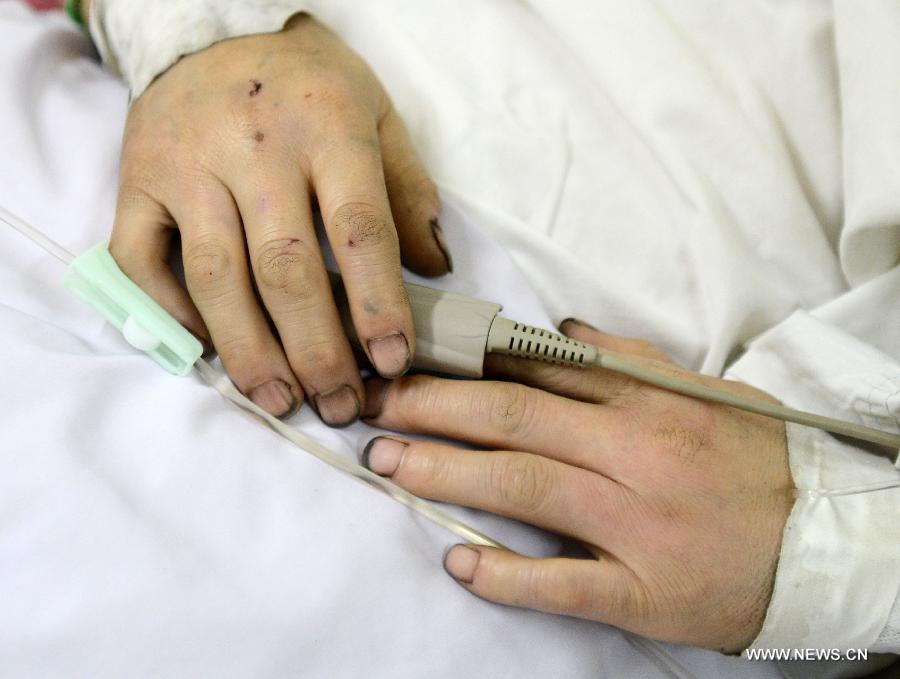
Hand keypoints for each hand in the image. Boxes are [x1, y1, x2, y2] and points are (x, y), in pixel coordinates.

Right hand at [109, 14, 450, 423]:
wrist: (210, 30)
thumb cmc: (307, 84)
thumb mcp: (378, 114)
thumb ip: (409, 190)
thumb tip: (436, 269)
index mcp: (326, 126)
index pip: (358, 229)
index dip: (378, 304)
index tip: (391, 361)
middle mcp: (252, 147)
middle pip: (286, 267)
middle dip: (317, 349)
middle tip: (339, 404)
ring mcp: (186, 165)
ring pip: (216, 276)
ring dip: (250, 351)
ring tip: (281, 401)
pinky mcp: (137, 181)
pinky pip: (143, 262)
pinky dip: (175, 316)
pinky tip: (213, 351)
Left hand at [360, 320, 792, 652]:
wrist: (828, 542)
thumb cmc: (759, 462)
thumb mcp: (707, 392)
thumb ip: (631, 359)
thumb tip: (562, 331)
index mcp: (647, 402)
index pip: (538, 373)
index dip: (464, 366)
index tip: (411, 363)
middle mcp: (635, 454)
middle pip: (514, 420)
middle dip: (434, 409)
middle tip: (374, 407)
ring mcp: (637, 524)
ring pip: (525, 488)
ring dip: (447, 474)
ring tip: (389, 466)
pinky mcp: (644, 590)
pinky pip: (565, 583)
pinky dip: (507, 574)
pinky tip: (459, 561)